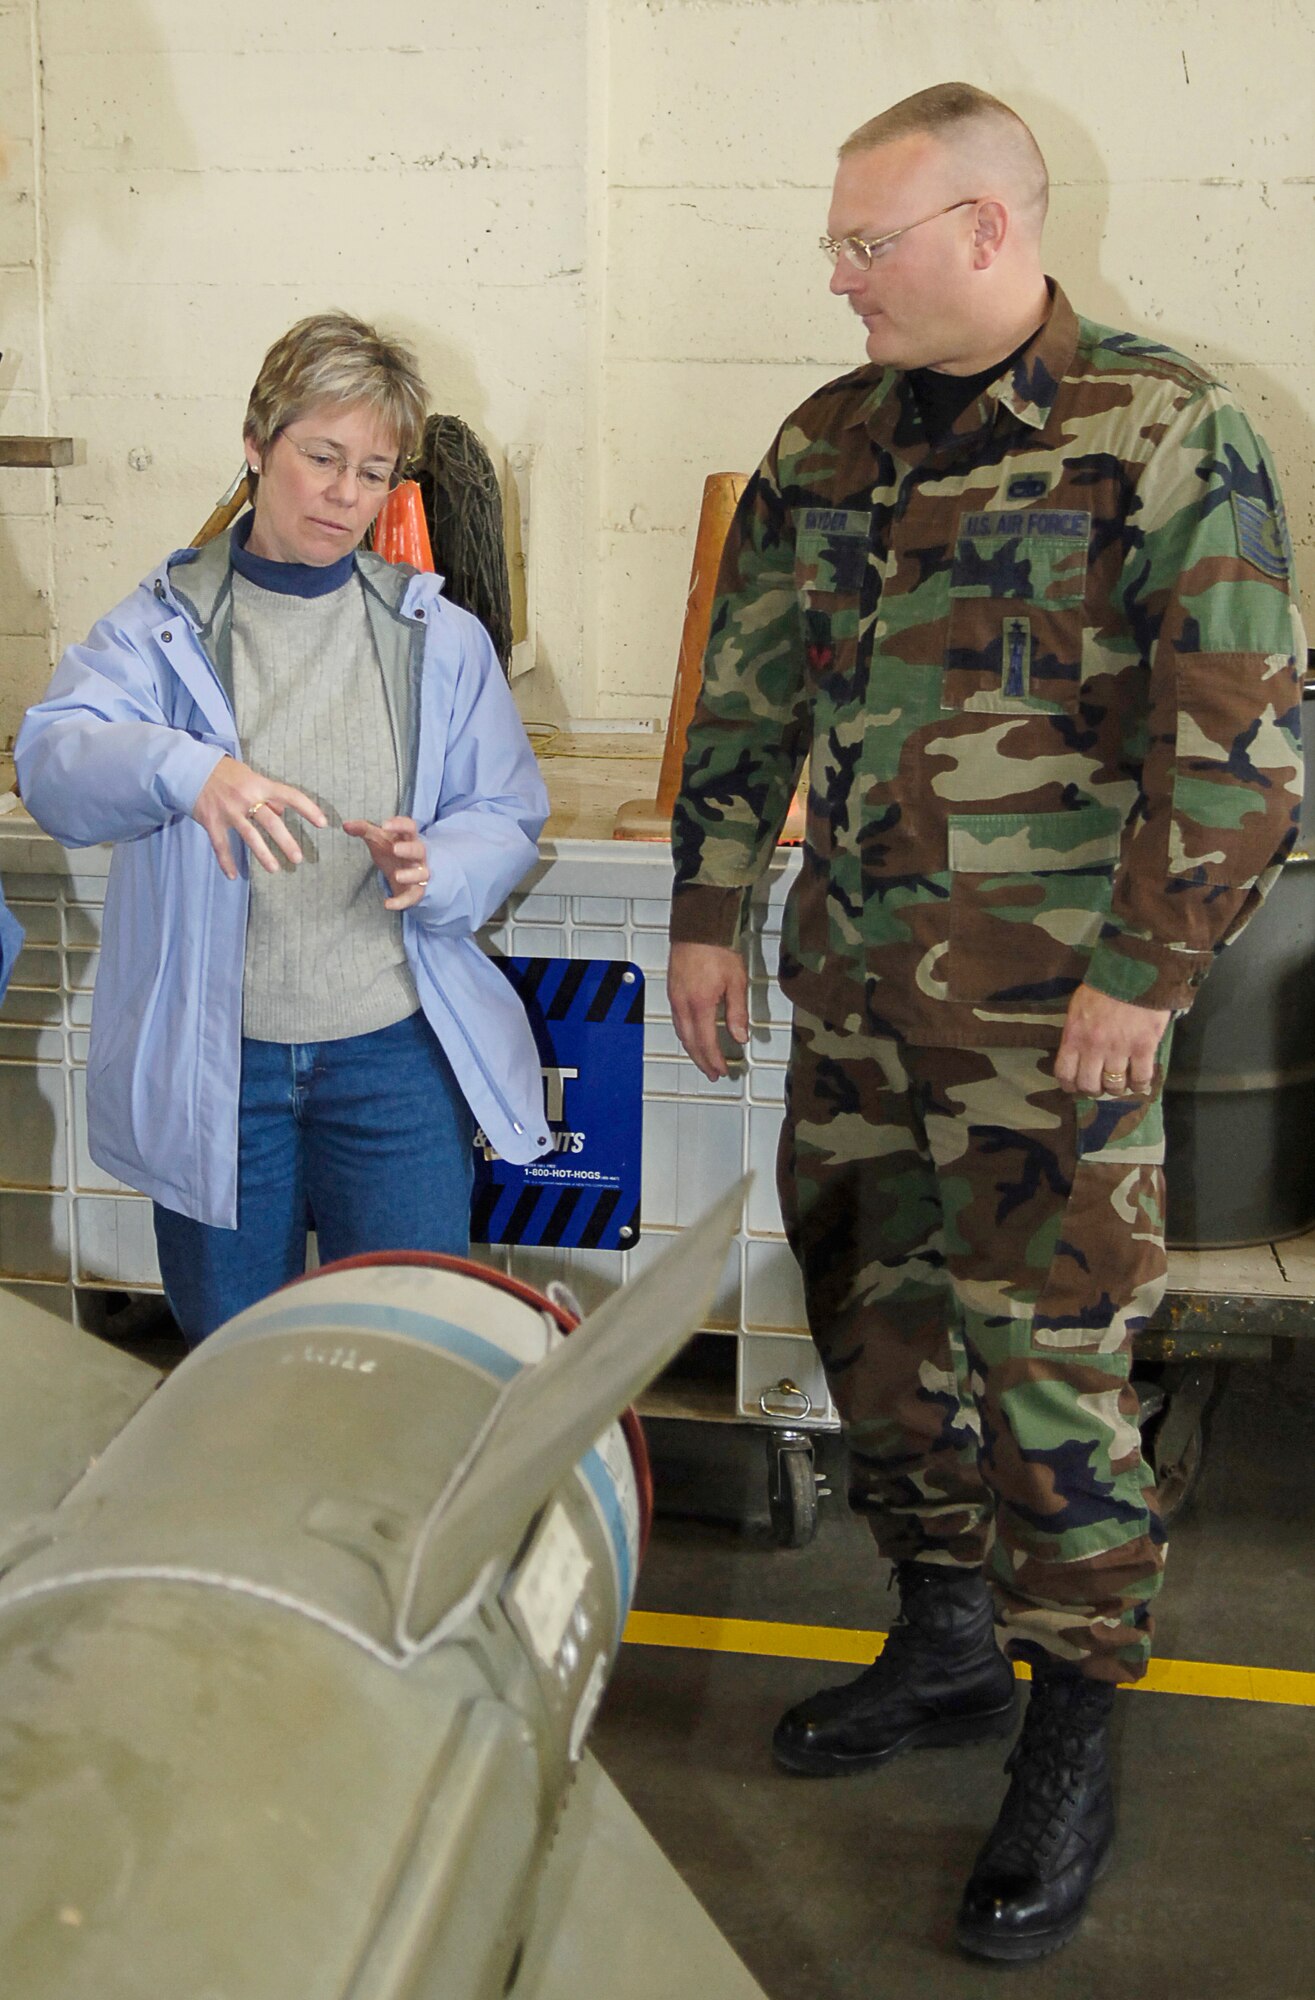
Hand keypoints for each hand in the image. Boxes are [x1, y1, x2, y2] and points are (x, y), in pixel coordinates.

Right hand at [192, 755, 327, 879]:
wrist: (190, 768)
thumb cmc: (225, 773)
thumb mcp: (250, 777)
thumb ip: (266, 794)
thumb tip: (281, 811)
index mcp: (259, 785)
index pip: (290, 796)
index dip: (308, 809)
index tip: (323, 823)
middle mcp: (246, 798)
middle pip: (271, 822)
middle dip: (286, 842)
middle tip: (298, 858)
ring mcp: (228, 811)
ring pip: (250, 837)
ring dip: (264, 855)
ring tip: (275, 869)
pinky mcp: (211, 822)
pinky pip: (221, 846)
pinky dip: (227, 861)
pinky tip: (234, 876)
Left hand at [342, 815, 430, 909]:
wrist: (404, 874)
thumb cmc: (391, 852)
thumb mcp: (378, 839)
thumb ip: (363, 830)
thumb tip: (345, 825)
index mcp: (408, 838)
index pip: (410, 827)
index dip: (400, 824)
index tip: (385, 825)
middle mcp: (417, 856)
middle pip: (419, 849)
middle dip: (409, 849)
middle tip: (396, 849)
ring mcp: (418, 873)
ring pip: (422, 874)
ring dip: (411, 875)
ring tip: (397, 875)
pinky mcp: (415, 891)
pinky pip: (412, 897)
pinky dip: (401, 902)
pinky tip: (388, 904)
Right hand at [667, 942, 748, 1080]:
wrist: (698, 927)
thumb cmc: (717, 948)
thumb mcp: (736, 981)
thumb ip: (737, 1012)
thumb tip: (740, 1037)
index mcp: (700, 1004)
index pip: (706, 1042)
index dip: (714, 1060)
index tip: (722, 1071)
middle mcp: (683, 1004)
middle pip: (690, 1043)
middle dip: (702, 1060)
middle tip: (712, 1072)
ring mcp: (675, 998)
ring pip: (681, 1033)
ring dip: (692, 1050)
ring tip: (703, 1059)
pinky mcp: (672, 991)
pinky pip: (677, 1021)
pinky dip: (685, 1035)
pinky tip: (691, 1035)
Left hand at [1052, 983, 1170, 1096]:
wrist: (1134, 971)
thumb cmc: (1103, 986)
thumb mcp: (1078, 1007)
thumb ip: (1075, 1032)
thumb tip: (1076, 1053)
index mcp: (1074, 1036)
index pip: (1065, 1073)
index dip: (1070, 1086)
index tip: (1075, 1087)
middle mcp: (1094, 1047)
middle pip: (1089, 1085)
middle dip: (1094, 1090)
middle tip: (1100, 1086)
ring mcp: (1119, 1049)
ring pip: (1115, 1085)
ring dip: (1117, 1089)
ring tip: (1121, 1083)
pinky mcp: (1144, 1048)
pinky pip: (1141, 1078)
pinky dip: (1140, 1085)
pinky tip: (1139, 1082)